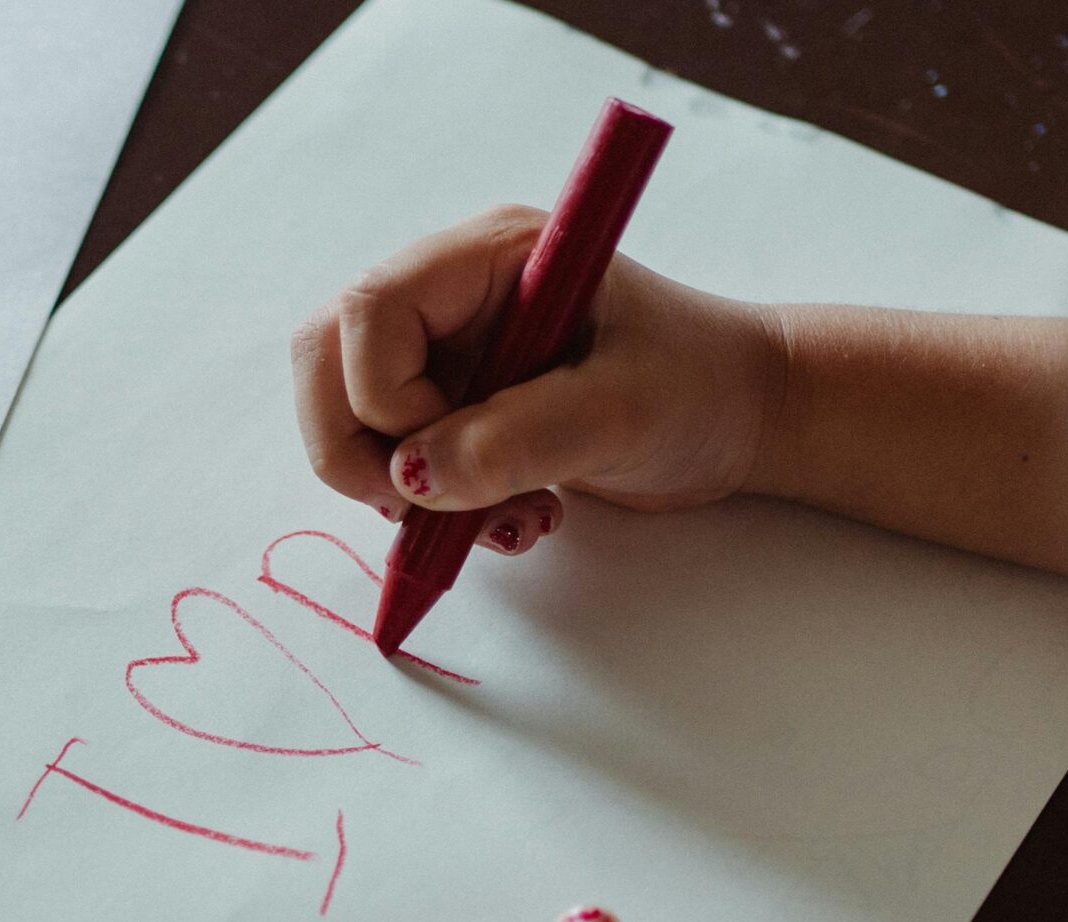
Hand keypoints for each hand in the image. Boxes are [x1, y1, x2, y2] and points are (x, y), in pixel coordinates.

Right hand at [291, 207, 787, 555]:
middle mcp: (450, 294)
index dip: (383, 399)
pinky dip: (435, 512)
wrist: (740, 417)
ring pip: (347, 417)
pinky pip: (393, 461)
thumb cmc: (699, 386)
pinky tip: (513, 517)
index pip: (368, 312)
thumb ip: (514, 440)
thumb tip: (414, 481)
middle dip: (358, 452)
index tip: (448, 456)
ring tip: (501, 517)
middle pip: (326, 359)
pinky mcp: (452, 406)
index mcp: (488, 257)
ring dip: (403, 493)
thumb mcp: (618, 412)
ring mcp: (445, 351)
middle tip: (424, 507)